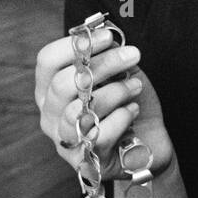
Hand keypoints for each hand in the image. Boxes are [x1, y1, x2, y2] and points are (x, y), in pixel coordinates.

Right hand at [34, 30, 172, 179]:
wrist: (150, 145)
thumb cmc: (128, 106)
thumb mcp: (119, 76)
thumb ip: (107, 58)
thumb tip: (106, 37)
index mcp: (51, 90)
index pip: (46, 61)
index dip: (74, 44)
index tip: (107, 36)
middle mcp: (50, 116)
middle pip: (62, 83)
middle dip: (102, 65)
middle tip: (133, 55)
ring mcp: (65, 140)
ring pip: (79, 110)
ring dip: (115, 92)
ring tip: (137, 85)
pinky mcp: (85, 162)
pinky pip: (100, 134)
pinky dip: (121, 117)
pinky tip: (133, 111)